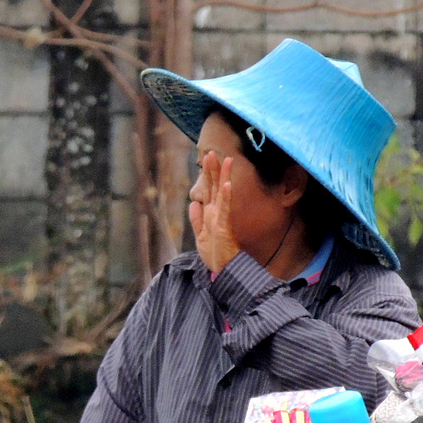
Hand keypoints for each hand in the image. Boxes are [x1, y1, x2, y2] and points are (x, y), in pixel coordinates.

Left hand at [189, 151, 240, 273]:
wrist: (223, 270)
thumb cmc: (215, 255)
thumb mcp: (200, 236)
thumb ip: (196, 220)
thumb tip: (194, 203)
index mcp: (211, 214)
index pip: (209, 190)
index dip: (207, 175)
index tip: (207, 159)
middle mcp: (217, 213)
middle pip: (215, 187)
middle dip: (213, 170)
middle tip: (211, 152)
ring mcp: (221, 219)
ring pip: (223, 193)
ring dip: (224, 177)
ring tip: (225, 160)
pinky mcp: (224, 227)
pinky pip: (226, 209)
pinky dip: (227, 197)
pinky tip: (228, 185)